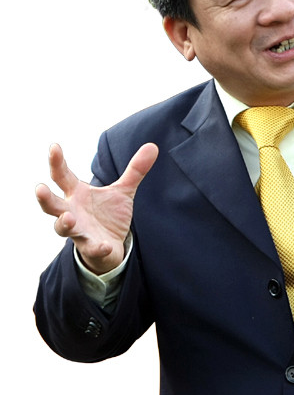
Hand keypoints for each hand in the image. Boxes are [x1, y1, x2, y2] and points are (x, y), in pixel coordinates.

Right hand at [36, 142, 158, 274]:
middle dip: (45, 197)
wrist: (111, 246)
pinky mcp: (91, 248)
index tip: (54, 147)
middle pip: (52, 204)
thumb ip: (135, 170)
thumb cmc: (108, 214)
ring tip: (69, 217)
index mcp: (76, 194)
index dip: (57, 162)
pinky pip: (91, 248)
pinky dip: (97, 248)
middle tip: (39, 188)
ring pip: (63, 228)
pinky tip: (104, 246)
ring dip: (64, 223)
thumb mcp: (123, 191)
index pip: (62, 176)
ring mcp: (79, 231)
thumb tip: (153, 146)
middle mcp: (71, 211)